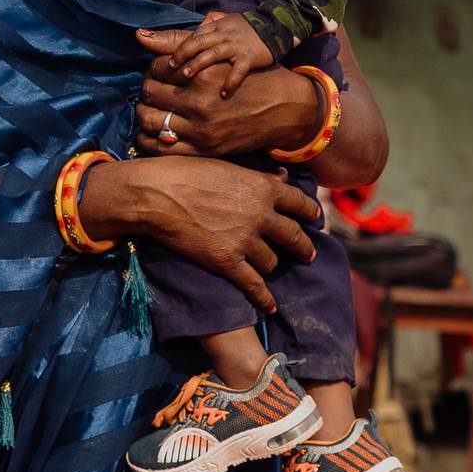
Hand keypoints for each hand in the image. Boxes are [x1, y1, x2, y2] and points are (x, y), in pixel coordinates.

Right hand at [77, 154, 321, 311]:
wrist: (157, 194)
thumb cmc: (186, 172)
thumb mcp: (227, 165)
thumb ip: (257, 175)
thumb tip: (282, 177)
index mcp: (263, 188)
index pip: (299, 203)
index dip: (310, 213)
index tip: (315, 220)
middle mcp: (261, 215)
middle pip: (294, 236)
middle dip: (304, 247)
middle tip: (308, 254)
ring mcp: (245, 241)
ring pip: (272, 262)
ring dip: (271, 265)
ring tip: (269, 268)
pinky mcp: (227, 262)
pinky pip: (253, 285)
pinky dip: (263, 298)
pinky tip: (269, 306)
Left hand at [135, 31, 321, 157]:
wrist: (287, 109)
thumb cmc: (256, 77)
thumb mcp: (224, 57)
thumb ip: (184, 45)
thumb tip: (139, 35)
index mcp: (204, 72)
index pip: (158, 66)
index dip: (154, 68)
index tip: (157, 72)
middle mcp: (200, 100)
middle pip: (150, 91)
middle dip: (147, 89)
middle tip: (150, 91)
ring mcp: (202, 127)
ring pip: (152, 120)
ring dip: (144, 114)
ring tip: (147, 111)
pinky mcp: (206, 147)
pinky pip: (164, 146)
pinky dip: (152, 140)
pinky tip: (153, 135)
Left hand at [174, 11, 272, 90]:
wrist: (276, 28)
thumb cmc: (248, 28)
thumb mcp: (227, 20)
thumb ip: (210, 23)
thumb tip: (196, 28)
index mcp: (217, 27)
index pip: (193, 36)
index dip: (179, 47)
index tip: (168, 60)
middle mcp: (224, 35)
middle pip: (198, 43)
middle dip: (182, 55)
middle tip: (172, 67)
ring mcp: (237, 46)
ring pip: (213, 54)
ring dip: (198, 65)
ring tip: (186, 75)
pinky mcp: (250, 57)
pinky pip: (238, 71)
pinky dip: (230, 83)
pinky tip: (223, 94)